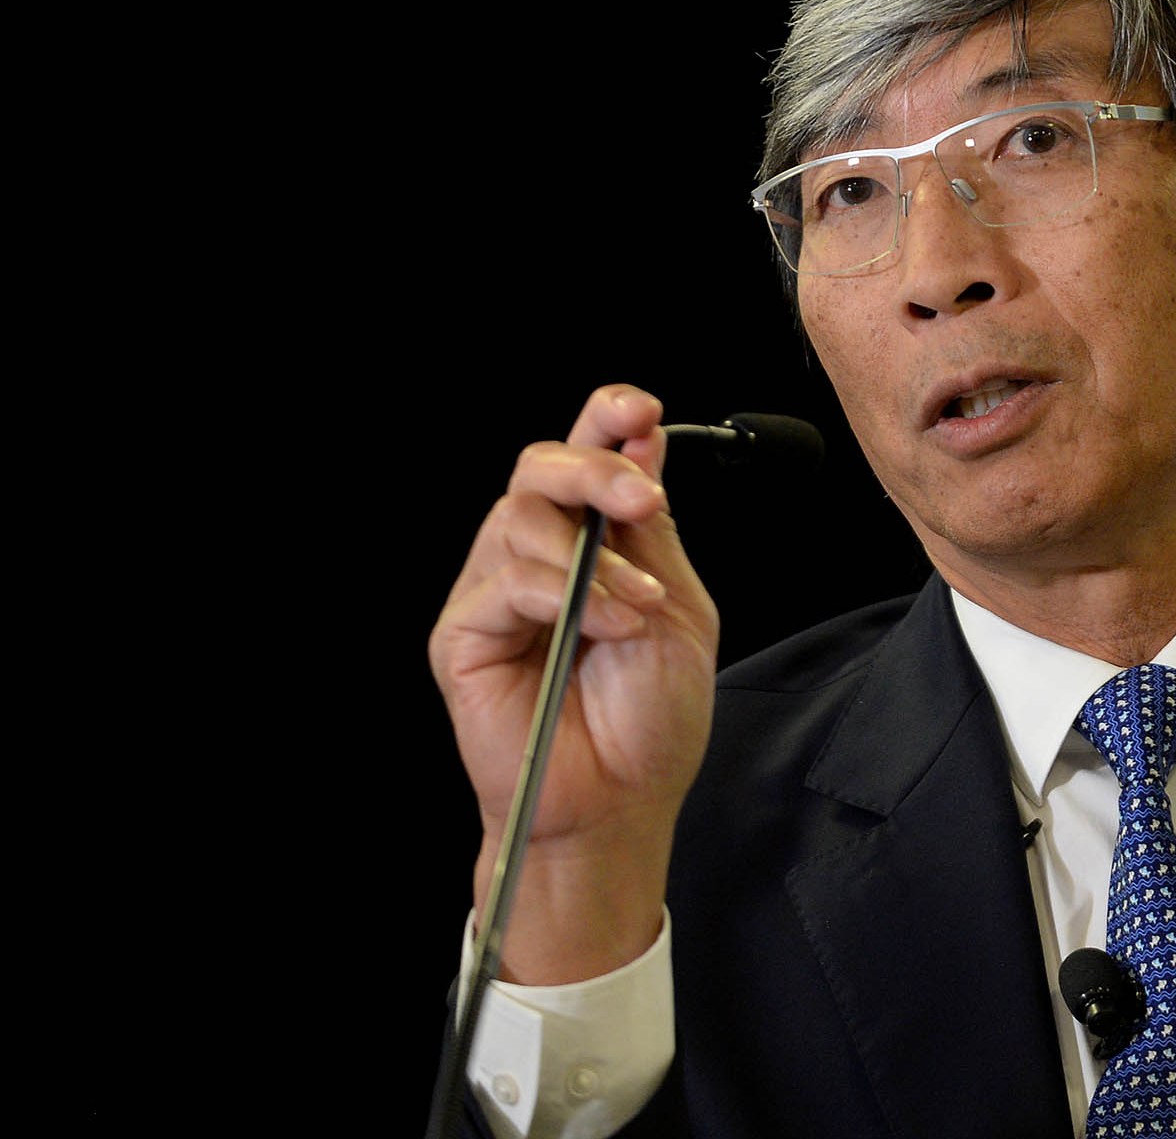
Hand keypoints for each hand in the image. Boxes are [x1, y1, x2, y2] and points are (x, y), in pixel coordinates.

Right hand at [428, 383, 720, 981]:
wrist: (620, 804)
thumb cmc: (648, 721)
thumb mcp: (676, 608)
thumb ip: (652, 531)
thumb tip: (645, 441)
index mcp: (593, 542)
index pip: (584, 455)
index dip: (604, 418)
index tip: (640, 409)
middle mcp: (537, 556)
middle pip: (538, 467)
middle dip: (595, 469)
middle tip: (642, 500)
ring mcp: (494, 592)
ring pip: (518, 518)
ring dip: (591, 554)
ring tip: (637, 608)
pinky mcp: (462, 634)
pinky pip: (504, 581)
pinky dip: (567, 594)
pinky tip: (607, 627)